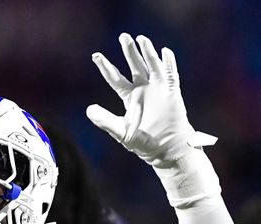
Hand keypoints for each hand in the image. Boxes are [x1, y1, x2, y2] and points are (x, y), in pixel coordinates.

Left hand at [86, 33, 214, 166]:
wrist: (166, 149)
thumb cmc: (143, 142)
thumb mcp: (120, 131)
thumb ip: (104, 121)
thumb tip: (89, 109)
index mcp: (129, 97)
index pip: (115, 78)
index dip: (106, 67)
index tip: (96, 56)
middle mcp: (143, 89)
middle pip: (134, 65)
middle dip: (129, 51)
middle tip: (123, 36)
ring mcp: (158, 89)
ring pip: (152, 65)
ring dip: (148, 52)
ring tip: (141, 39)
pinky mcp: (172, 93)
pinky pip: (170, 74)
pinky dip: (168, 63)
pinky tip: (164, 52)